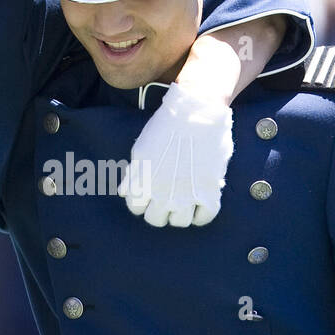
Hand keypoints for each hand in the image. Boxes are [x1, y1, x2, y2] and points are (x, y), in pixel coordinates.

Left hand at [120, 83, 232, 226]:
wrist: (196, 112)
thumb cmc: (166, 125)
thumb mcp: (141, 149)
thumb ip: (134, 174)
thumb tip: (126, 192)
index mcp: (143, 182)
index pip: (136, 208)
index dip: (142, 202)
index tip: (149, 196)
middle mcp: (162, 193)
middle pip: (155, 219)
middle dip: (158, 210)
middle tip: (166, 199)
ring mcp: (186, 195)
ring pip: (179, 222)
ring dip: (179, 214)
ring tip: (184, 201)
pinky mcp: (209, 192)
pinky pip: (204, 217)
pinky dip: (201, 214)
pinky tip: (201, 203)